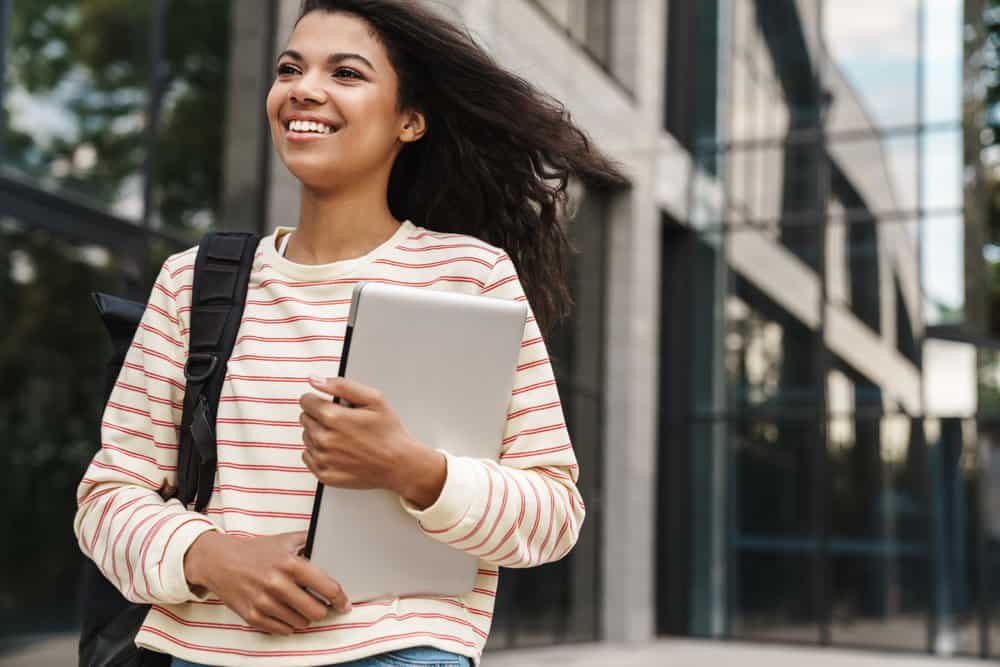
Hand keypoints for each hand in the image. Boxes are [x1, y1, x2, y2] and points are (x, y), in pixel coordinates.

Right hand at [184, 530, 349, 634]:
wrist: (218, 561)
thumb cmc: (254, 551)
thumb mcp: (284, 539)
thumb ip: (309, 540)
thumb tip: (332, 544)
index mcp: (290, 564)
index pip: (327, 587)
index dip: (340, 598)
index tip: (344, 604)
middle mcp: (277, 584)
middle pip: (316, 611)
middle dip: (322, 609)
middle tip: (320, 605)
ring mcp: (263, 602)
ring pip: (300, 622)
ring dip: (304, 616)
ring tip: (298, 605)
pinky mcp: (252, 616)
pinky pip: (281, 630)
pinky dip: (288, 624)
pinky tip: (285, 612)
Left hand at [300, 376, 445, 507]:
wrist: (399, 464)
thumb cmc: (388, 432)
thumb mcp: (373, 399)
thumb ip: (342, 386)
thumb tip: (315, 380)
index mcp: (333, 418)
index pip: (306, 401)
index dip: (319, 399)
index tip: (332, 405)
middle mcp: (324, 439)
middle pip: (304, 418)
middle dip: (319, 416)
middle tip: (342, 422)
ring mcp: (323, 459)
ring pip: (306, 437)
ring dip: (319, 434)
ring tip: (343, 437)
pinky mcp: (324, 474)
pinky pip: (308, 457)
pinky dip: (319, 452)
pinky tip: (338, 450)